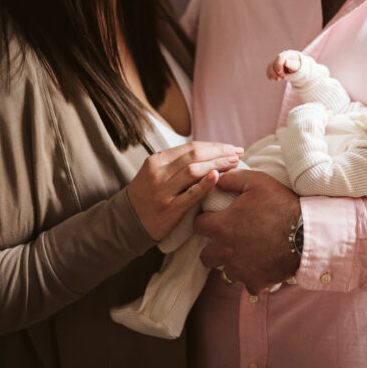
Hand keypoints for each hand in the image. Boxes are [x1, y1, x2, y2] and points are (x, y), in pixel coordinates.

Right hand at [126, 141, 242, 240]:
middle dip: (220, 151)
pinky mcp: (168, 209)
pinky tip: (218, 177)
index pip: (191, 147)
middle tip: (238, 152)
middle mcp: (158, 172)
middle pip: (194, 155)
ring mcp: (163, 191)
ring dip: (217, 164)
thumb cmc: (148, 195)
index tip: (231, 147)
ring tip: (234, 163)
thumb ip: (177, 162)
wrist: (127, 222)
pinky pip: (190, 194)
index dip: (214, 145)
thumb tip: (210, 152)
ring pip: (193, 170)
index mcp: (157, 160)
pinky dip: (205, 184)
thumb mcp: (156, 172)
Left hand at [193, 170, 300, 293]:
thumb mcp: (257, 181)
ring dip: (232, 264)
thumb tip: (217, 179)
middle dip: (213, 247)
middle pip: (205, 256)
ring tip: (246, 253)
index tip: (215, 218)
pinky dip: (252, 278)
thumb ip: (233, 179)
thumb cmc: (280, 204)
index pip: (198, 225)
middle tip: (228, 239)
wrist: (306, 232)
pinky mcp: (256, 282)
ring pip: (225, 272)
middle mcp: (225, 251)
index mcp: (221, 226)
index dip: (205, 220)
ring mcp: (240, 270)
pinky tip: (261, 268)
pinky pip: (248, 285)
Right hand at [266, 50, 301, 79]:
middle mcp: (280, 57)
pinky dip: (269, 75)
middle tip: (284, 77)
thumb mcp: (296, 66)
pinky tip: (272, 79)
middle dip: (277, 72)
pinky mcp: (273, 67)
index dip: (278, 64)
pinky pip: (268, 70)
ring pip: (270, 66)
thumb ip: (292, 64)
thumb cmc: (297, 66)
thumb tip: (286, 61)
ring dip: (272, 74)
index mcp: (287, 54)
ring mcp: (276, 61)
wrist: (296, 68)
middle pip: (274, 63)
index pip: (280, 57)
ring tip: (278, 79)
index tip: (279, 71)